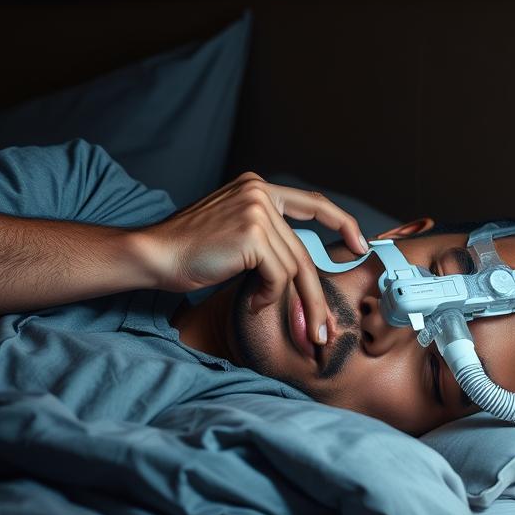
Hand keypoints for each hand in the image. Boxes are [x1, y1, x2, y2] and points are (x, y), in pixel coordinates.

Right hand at [133, 172, 367, 343]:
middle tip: (326, 326)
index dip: (342, 222)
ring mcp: (257, 211)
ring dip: (294, 301)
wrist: (154, 254)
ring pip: (295, 268)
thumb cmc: (188, 252)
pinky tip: (251, 304)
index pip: (312, 202)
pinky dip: (268, 296)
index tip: (359, 244)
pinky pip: (278, 276)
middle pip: (304, 251)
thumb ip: (266, 238)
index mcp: (258, 187)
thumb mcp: (233, 232)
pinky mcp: (253, 234)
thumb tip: (298, 270)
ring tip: (287, 321)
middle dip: (317, 293)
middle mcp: (260, 193)